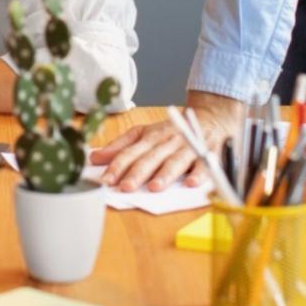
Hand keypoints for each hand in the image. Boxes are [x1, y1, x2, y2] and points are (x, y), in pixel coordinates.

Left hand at [90, 90, 245, 192]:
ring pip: (175, 160)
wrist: (210, 118)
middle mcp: (167, 141)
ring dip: (165, 174)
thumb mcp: (144, 133)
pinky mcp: (207, 152)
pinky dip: (198, 173)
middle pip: (150, 157)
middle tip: (126, 187)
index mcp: (150, 137)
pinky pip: (203, 163)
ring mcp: (187, 147)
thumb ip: (120, 146)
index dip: (117, 166)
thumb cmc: (172, 132)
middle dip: (138, 172)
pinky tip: (191, 183)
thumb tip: (95, 157)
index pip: (130, 152)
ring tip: (154, 188)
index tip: (105, 180)